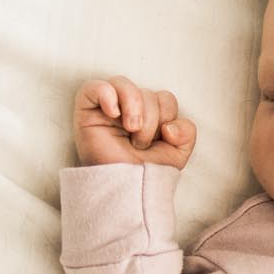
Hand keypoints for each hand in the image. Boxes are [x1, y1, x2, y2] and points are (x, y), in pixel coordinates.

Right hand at [72, 75, 196, 168]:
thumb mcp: (178, 152)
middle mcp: (128, 110)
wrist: (126, 190)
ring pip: (124, 83)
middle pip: (147, 91)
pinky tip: (114, 114)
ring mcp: (106, 110)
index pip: (164, 97)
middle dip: (150, 119)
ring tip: (130, 129)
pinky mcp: (86, 112)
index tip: (159, 140)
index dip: (167, 116)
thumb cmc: (146, 173)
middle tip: (140, 143)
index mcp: (149, 116)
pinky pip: (94, 87)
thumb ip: (187, 132)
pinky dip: (107, 95)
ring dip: (134, 108)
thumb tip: (170, 125)